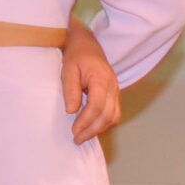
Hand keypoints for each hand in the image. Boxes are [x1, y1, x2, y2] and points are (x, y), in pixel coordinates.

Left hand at [62, 22, 121, 143]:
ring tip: (83, 137)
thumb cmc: (76, 56)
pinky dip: (104, 124)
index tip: (74, 131)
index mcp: (101, 79)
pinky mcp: (114, 95)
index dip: (86, 121)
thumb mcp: (68, 69)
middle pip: (108, 115)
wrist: (88, 44)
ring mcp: (116, 91)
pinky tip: (92, 128)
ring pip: (113, 117)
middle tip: (77, 139)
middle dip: (92, 130)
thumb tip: (71, 111)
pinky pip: (114, 114)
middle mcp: (112, 87)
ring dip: (99, 129)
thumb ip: (70, 89)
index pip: (97, 105)